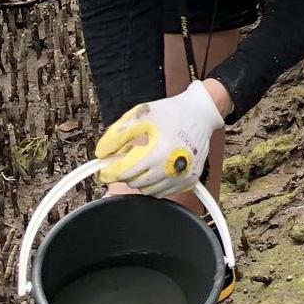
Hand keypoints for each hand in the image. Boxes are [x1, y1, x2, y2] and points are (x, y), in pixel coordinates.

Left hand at [95, 81, 225, 194]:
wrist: (201, 114)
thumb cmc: (171, 112)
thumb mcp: (140, 115)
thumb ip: (117, 134)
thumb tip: (101, 153)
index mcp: (158, 153)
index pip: (125, 172)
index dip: (109, 172)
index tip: (102, 170)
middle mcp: (172, 170)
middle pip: (134, 183)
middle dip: (126, 172)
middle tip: (128, 156)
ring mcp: (182, 178)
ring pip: (148, 191)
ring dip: (140, 178)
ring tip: (144, 159)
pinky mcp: (189, 182)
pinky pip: (163, 191)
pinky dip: (154, 183)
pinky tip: (156, 166)